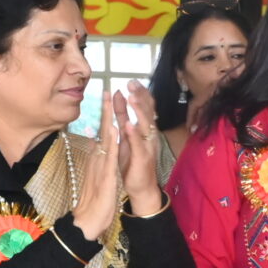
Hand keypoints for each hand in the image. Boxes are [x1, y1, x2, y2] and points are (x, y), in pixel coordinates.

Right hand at [71, 101, 122, 233]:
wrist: (89, 219)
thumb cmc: (95, 199)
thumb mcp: (98, 175)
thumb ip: (96, 159)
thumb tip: (94, 144)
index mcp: (100, 158)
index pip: (104, 132)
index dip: (106, 115)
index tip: (108, 97)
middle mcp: (99, 158)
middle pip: (104, 130)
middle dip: (106, 109)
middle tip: (106, 89)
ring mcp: (102, 165)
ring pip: (106, 138)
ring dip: (108, 118)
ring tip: (109, 100)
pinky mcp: (106, 174)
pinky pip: (110, 156)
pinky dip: (112, 142)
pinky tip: (114, 129)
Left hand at [113, 83, 163, 210]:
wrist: (140, 187)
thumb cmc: (132, 161)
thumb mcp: (125, 133)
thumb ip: (122, 114)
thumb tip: (118, 93)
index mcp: (145, 128)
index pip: (145, 105)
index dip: (140, 92)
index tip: (132, 80)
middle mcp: (149, 135)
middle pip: (148, 111)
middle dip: (141, 96)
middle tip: (132, 83)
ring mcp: (147, 146)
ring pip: (145, 125)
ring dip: (139, 110)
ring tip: (131, 97)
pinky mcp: (143, 158)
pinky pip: (139, 144)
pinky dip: (134, 133)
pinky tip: (128, 124)